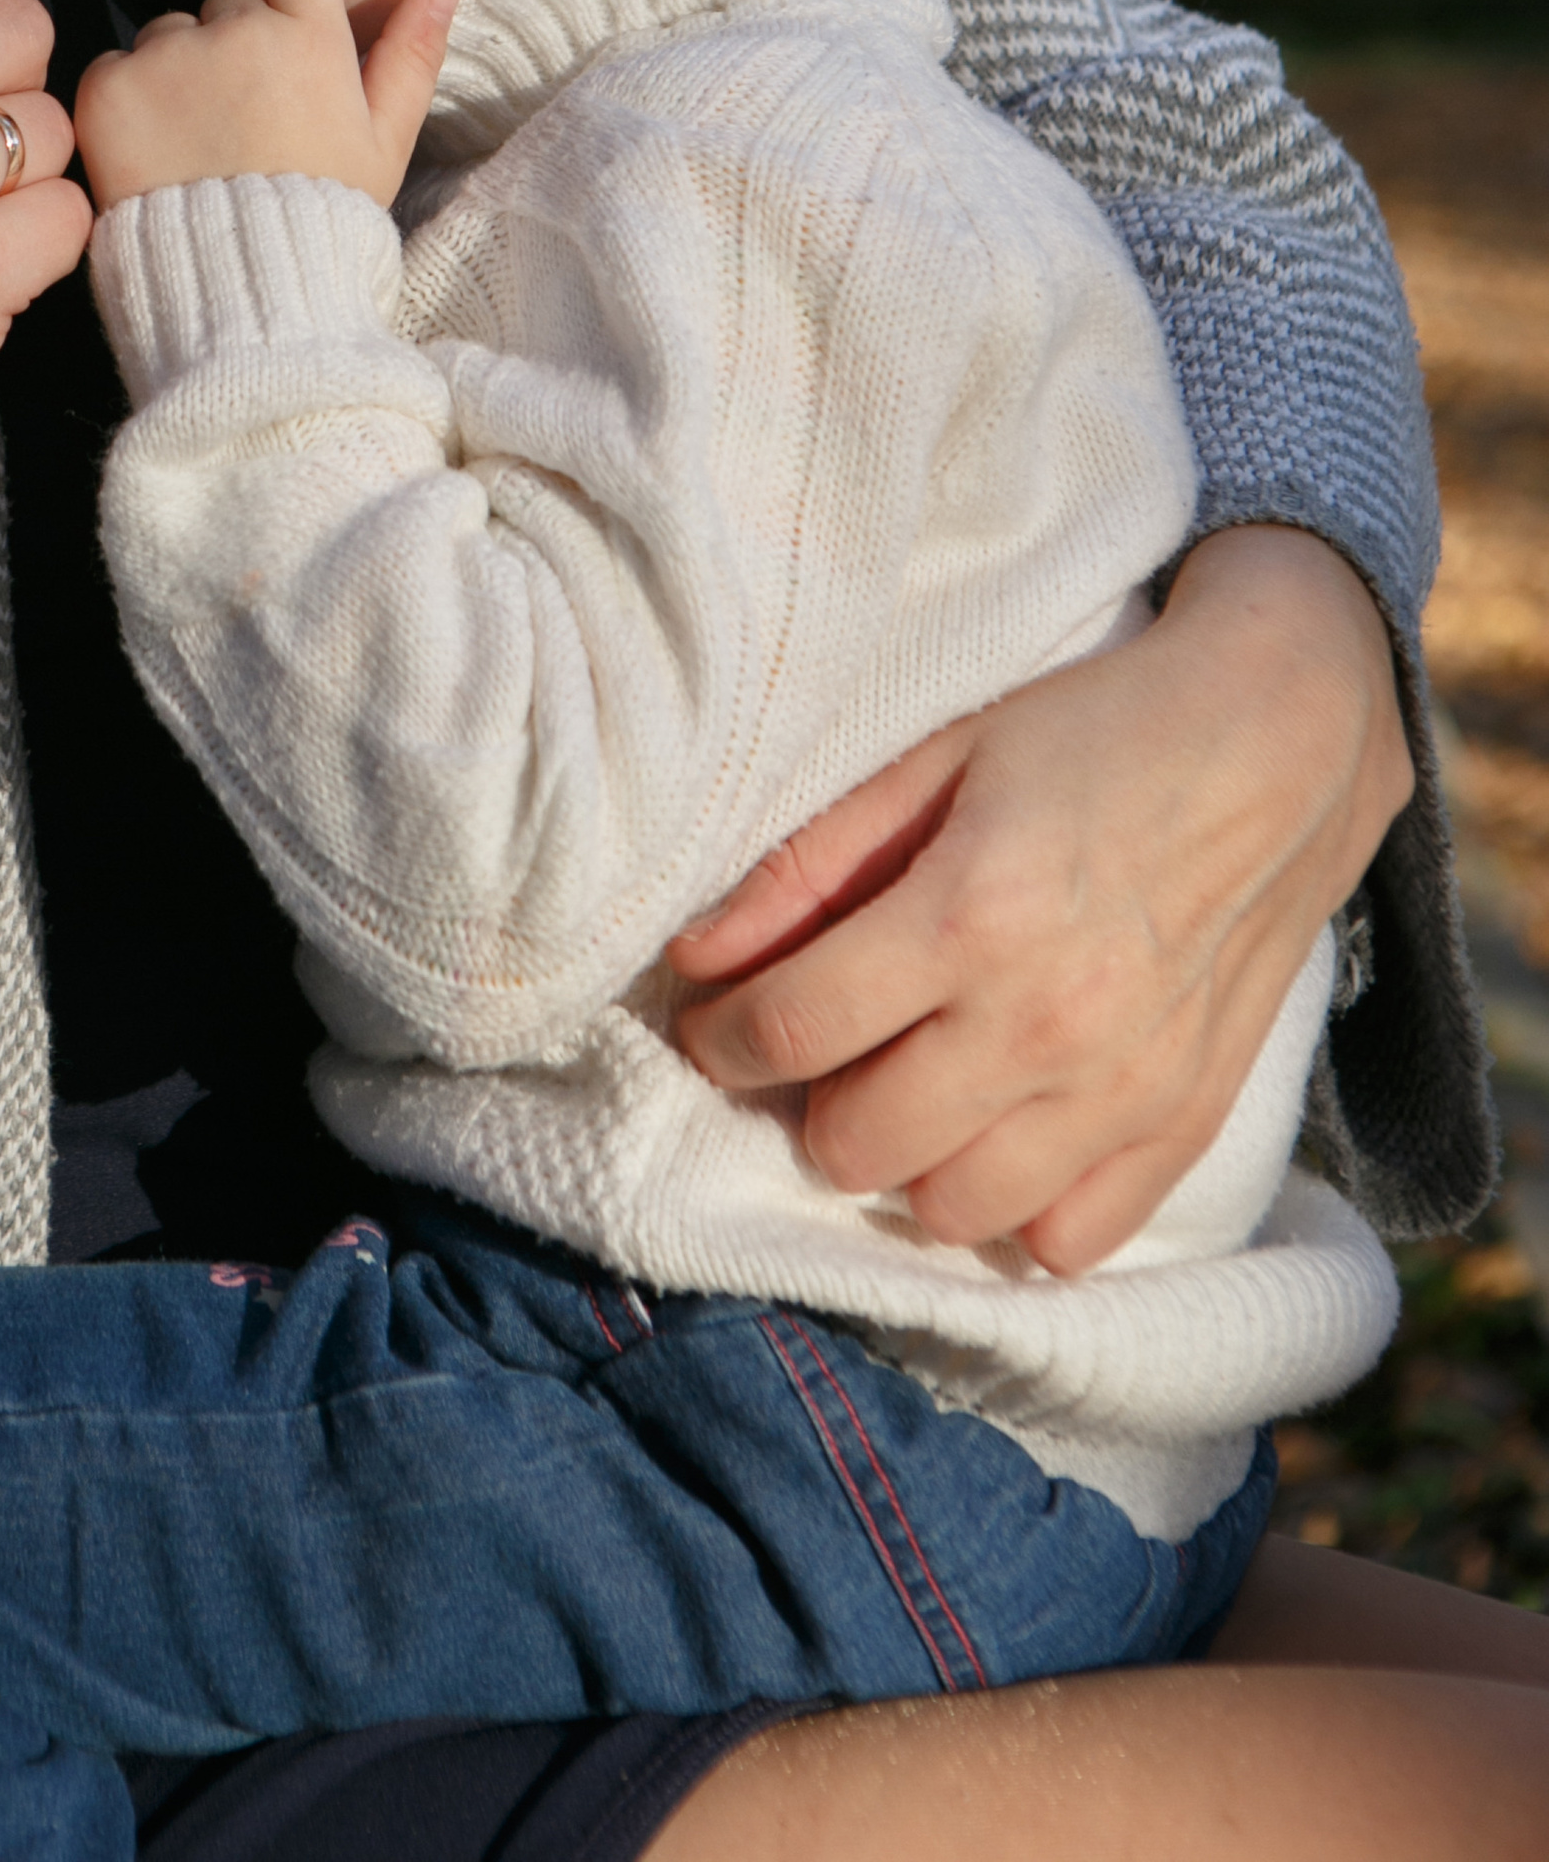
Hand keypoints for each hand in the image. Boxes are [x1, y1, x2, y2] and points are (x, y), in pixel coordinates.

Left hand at [74, 0, 456, 211]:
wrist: (242, 294)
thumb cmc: (324, 221)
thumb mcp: (385, 142)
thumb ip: (410, 56)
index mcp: (311, 37)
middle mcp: (239, 28)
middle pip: (225, 7)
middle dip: (229, 48)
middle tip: (241, 128)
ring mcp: (170, 55)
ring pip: (166, 39)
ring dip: (175, 75)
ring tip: (195, 151)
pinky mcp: (109, 89)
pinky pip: (113, 72)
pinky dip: (124, 103)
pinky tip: (151, 158)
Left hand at [664, 524, 1414, 1271]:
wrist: (1281, 747)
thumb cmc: (1093, 734)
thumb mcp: (936, 758)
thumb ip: (809, 866)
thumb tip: (695, 960)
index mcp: (972, 913)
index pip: (792, 1032)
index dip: (722, 1039)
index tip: (712, 1024)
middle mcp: (1046, 1023)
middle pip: (857, 1144)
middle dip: (808, 1103)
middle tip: (823, 1047)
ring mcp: (1122, 1089)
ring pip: (952, 1212)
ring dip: (905, 1163)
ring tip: (910, 1086)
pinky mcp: (1187, 1125)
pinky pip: (1067, 1242)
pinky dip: (1016, 1210)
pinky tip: (999, 1134)